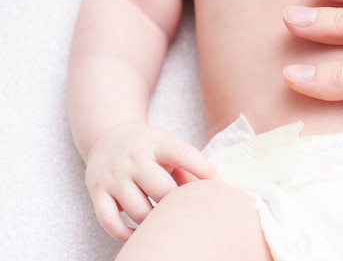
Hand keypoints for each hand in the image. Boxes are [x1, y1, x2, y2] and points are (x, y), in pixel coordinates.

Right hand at [84, 124, 214, 240]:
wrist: (108, 138)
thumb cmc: (150, 148)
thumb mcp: (169, 147)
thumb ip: (188, 168)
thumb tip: (214, 190)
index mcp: (157, 145)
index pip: (181, 153)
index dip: (200, 167)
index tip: (216, 180)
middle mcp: (134, 159)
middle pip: (160, 188)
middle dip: (175, 203)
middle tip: (183, 209)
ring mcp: (114, 176)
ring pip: (137, 209)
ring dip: (153, 221)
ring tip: (163, 221)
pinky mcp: (98, 193)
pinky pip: (110, 221)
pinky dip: (125, 233)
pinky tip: (138, 232)